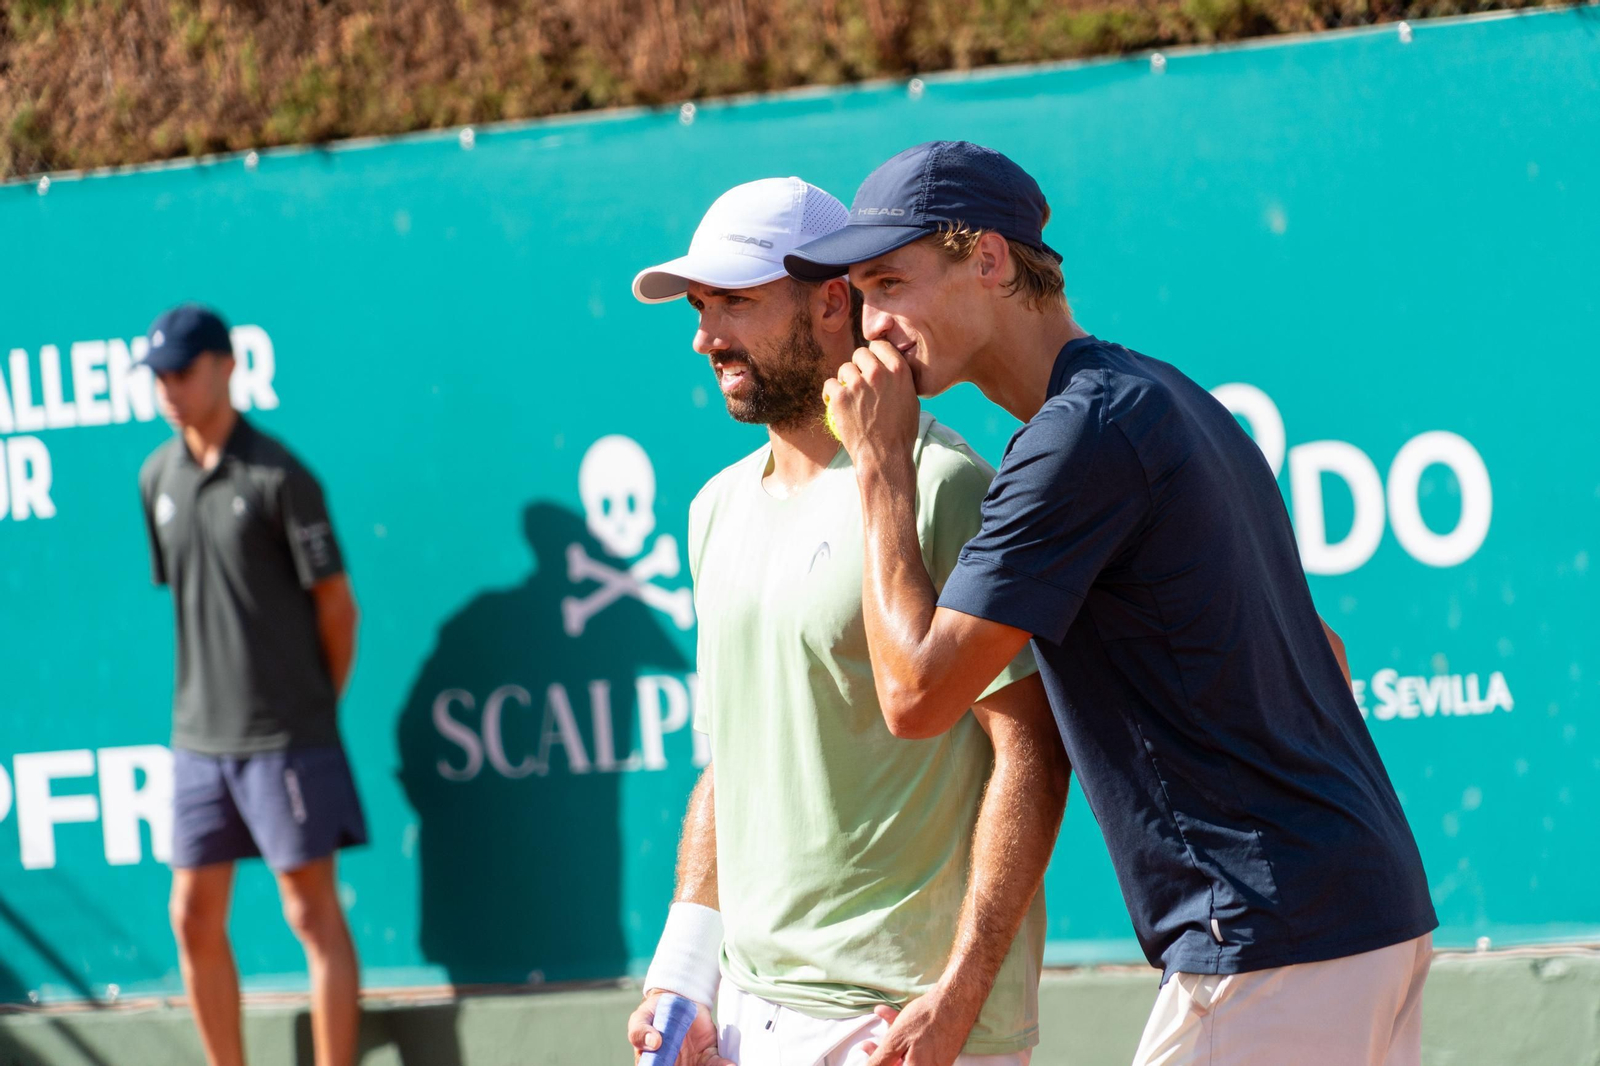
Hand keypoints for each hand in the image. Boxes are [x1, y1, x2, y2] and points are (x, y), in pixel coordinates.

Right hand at [628, 990, 729, 1065]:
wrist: (677, 997)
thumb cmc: (654, 1011)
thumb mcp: (641, 1018)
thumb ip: (640, 1031)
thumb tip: (654, 1043)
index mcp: (655, 1063)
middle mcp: (674, 1065)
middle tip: (697, 1065)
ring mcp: (692, 1063)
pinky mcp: (708, 1054)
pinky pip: (715, 1063)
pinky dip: (723, 1065)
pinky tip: (730, 1065)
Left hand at [822, 340, 919, 465]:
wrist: (885, 457)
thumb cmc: (901, 433)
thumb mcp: (911, 400)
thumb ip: (899, 380)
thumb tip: (889, 367)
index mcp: (899, 371)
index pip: (880, 345)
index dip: (874, 354)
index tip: (871, 366)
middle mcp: (878, 373)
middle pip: (860, 353)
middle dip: (858, 365)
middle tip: (859, 383)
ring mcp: (858, 384)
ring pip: (844, 368)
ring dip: (844, 380)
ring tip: (849, 397)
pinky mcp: (841, 397)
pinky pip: (829, 384)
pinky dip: (830, 394)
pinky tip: (835, 403)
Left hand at [860, 985, 978, 1065]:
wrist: (956, 1000)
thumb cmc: (927, 1019)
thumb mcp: (895, 1039)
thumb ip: (881, 1059)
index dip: (878, 1064)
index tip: (868, 1051)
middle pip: (900, 1065)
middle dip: (882, 1055)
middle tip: (869, 1045)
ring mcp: (936, 1063)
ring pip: (907, 1056)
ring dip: (893, 1043)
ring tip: (883, 1021)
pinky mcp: (940, 1053)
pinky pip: (918, 1049)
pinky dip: (905, 1038)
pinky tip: (894, 1017)